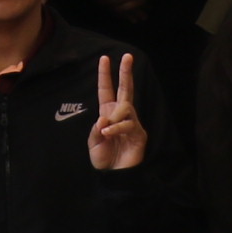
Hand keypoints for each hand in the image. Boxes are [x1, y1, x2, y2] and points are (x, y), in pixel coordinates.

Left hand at [87, 53, 145, 171]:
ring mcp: (131, 122)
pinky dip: (117, 128)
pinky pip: (128, 124)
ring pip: (125, 107)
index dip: (105, 75)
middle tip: (128, 56)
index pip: (106, 90)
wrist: (114, 176)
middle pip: (125, 89)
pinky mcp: (138, 133)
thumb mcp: (93, 143)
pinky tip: (109, 133)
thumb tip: (103, 117)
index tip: (104, 58)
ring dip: (114, 117)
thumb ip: (95, 129)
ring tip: (106, 131)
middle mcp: (120, 115)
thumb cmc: (103, 158)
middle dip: (126, 72)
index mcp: (107, 113)